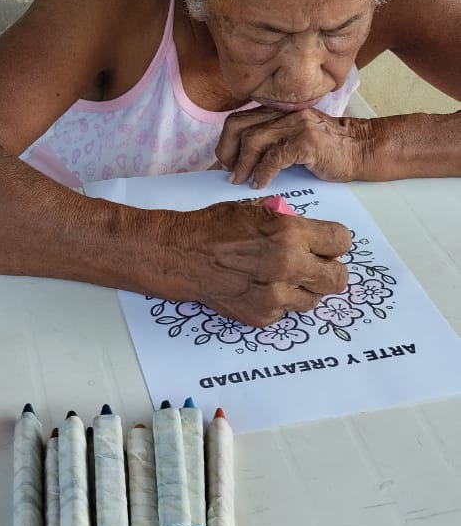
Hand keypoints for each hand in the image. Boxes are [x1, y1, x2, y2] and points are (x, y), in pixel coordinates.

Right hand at [160, 201, 350, 326]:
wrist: (183, 255)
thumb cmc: (217, 227)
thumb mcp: (258, 209)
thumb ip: (291, 222)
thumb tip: (313, 233)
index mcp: (289, 233)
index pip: (342, 241)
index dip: (335, 242)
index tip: (327, 243)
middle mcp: (287, 266)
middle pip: (339, 279)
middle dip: (331, 270)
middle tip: (316, 265)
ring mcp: (275, 296)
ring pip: (315, 299)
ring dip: (305, 288)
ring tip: (283, 276)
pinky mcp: (263, 316)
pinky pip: (287, 311)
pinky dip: (280, 301)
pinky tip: (261, 287)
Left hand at [216, 107, 374, 186]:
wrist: (360, 149)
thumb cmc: (327, 149)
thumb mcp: (293, 139)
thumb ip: (270, 143)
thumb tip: (240, 165)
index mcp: (277, 112)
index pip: (238, 120)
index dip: (225, 143)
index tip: (224, 164)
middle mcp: (283, 114)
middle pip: (238, 126)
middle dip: (227, 152)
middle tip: (228, 173)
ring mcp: (295, 126)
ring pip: (253, 140)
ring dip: (243, 165)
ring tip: (241, 181)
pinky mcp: (306, 142)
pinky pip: (275, 157)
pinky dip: (263, 173)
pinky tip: (260, 184)